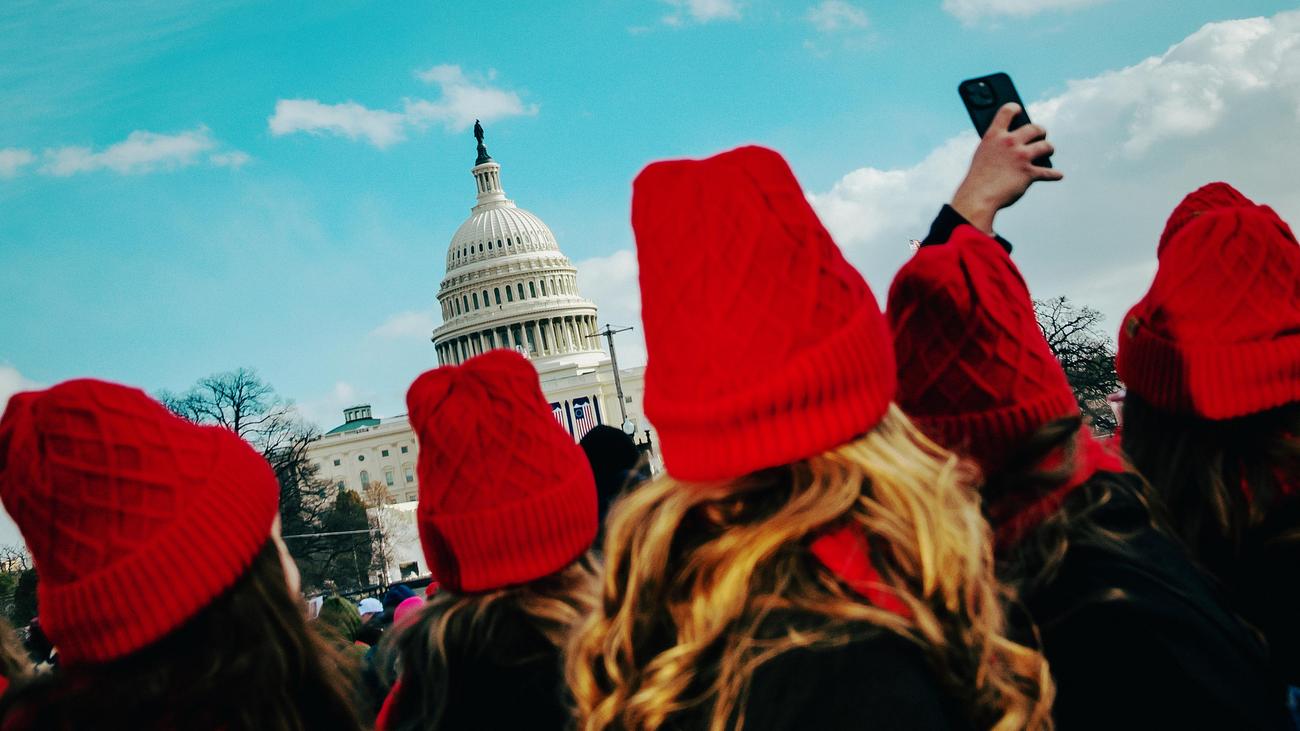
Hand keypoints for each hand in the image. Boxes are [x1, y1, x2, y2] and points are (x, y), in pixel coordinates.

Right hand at [951, 103, 1061, 233]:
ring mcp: (1021, 157)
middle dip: (1040, 131)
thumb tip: (1015, 145)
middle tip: (1041, 134)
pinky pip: (1047, 172)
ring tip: (1048, 151)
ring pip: (1046, 146)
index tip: (1019, 110)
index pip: (1007, 112)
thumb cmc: (978, 179)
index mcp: (994, 136)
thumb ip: (997, 147)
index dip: (1014, 108)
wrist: (978, 197)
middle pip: (1034, 128)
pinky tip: (1058, 175)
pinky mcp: (1029, 173)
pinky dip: (1054, 174)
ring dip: (1049, 149)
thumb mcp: (983, 155)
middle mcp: (1010, 142)